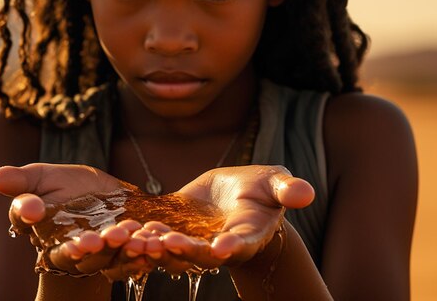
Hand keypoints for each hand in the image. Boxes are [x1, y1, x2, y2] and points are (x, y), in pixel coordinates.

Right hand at [0, 163, 151, 277]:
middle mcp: (62, 246)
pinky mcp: (120, 257)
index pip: (25, 220)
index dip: (27, 214)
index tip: (32, 208)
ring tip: (121, 234)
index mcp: (37, 224)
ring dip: (111, 250)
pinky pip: (128, 261)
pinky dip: (137, 254)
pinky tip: (146, 241)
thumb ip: (25, 181)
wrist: (107, 200)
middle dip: (77, 248)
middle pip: (66, 251)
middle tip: (88, 240)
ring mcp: (93, 255)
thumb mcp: (48, 177)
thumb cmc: (70, 188)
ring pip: (99, 259)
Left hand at [146, 165, 313, 272]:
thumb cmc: (263, 189)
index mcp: (247, 234)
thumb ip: (288, 190)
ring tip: (143, 238)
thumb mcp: (276, 183)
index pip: (241, 243)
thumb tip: (306, 193)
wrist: (238, 195)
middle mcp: (219, 245)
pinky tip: (130, 229)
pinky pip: (159, 235)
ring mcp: (195, 240)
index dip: (232, 246)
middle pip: (202, 253)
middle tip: (169, 243)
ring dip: (159, 246)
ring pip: (176, 250)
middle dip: (186, 250)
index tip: (222, 248)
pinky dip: (146, 234)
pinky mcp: (176, 228)